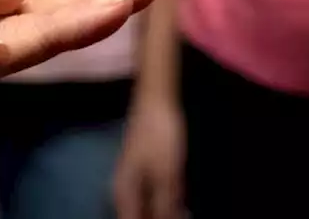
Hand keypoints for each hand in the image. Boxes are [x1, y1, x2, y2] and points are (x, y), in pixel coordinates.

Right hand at [114, 96, 186, 218]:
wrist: (155, 101)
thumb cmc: (159, 135)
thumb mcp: (166, 174)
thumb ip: (165, 205)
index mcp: (124, 192)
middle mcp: (124, 189)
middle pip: (138, 217)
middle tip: (182, 218)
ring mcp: (133, 180)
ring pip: (146, 209)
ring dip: (162, 214)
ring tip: (184, 215)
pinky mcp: (144, 172)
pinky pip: (151, 198)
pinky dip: (165, 204)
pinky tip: (181, 206)